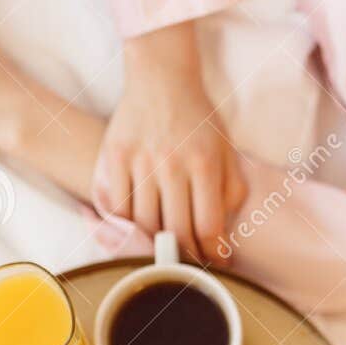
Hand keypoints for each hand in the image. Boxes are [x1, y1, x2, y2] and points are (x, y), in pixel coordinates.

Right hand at [94, 26, 246, 264]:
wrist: (162, 78)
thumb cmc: (199, 119)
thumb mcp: (227, 151)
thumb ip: (231, 192)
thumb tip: (223, 239)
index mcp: (204, 163)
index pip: (208, 225)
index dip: (212, 253)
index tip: (215, 263)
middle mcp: (172, 163)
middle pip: (175, 231)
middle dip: (185, 257)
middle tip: (189, 266)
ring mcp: (140, 160)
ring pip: (144, 224)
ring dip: (155, 245)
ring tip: (164, 251)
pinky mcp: (114, 156)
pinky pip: (117, 206)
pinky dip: (126, 225)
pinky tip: (137, 229)